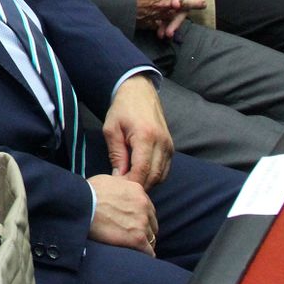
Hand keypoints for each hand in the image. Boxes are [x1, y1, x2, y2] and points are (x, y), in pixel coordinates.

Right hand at [87, 174, 158, 254]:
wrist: (81, 205)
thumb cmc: (89, 192)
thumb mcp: (108, 180)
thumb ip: (121, 184)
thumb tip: (121, 187)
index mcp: (138, 191)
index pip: (148, 208)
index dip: (141, 217)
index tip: (133, 223)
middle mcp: (144, 205)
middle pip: (152, 223)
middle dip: (144, 229)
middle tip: (131, 235)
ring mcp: (142, 222)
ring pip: (151, 238)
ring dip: (143, 242)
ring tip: (132, 246)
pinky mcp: (137, 238)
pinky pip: (149, 251)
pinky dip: (144, 253)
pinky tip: (135, 254)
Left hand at [101, 74, 170, 188]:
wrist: (139, 92)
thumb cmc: (122, 109)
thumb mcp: (111, 129)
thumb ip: (116, 154)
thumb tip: (119, 177)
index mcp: (146, 137)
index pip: (142, 170)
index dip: (131, 183)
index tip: (119, 190)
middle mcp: (162, 143)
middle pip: (154, 176)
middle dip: (139, 186)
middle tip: (123, 191)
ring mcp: (169, 146)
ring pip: (162, 176)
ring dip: (147, 183)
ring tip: (130, 185)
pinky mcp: (171, 147)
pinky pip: (165, 169)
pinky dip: (154, 177)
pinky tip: (141, 177)